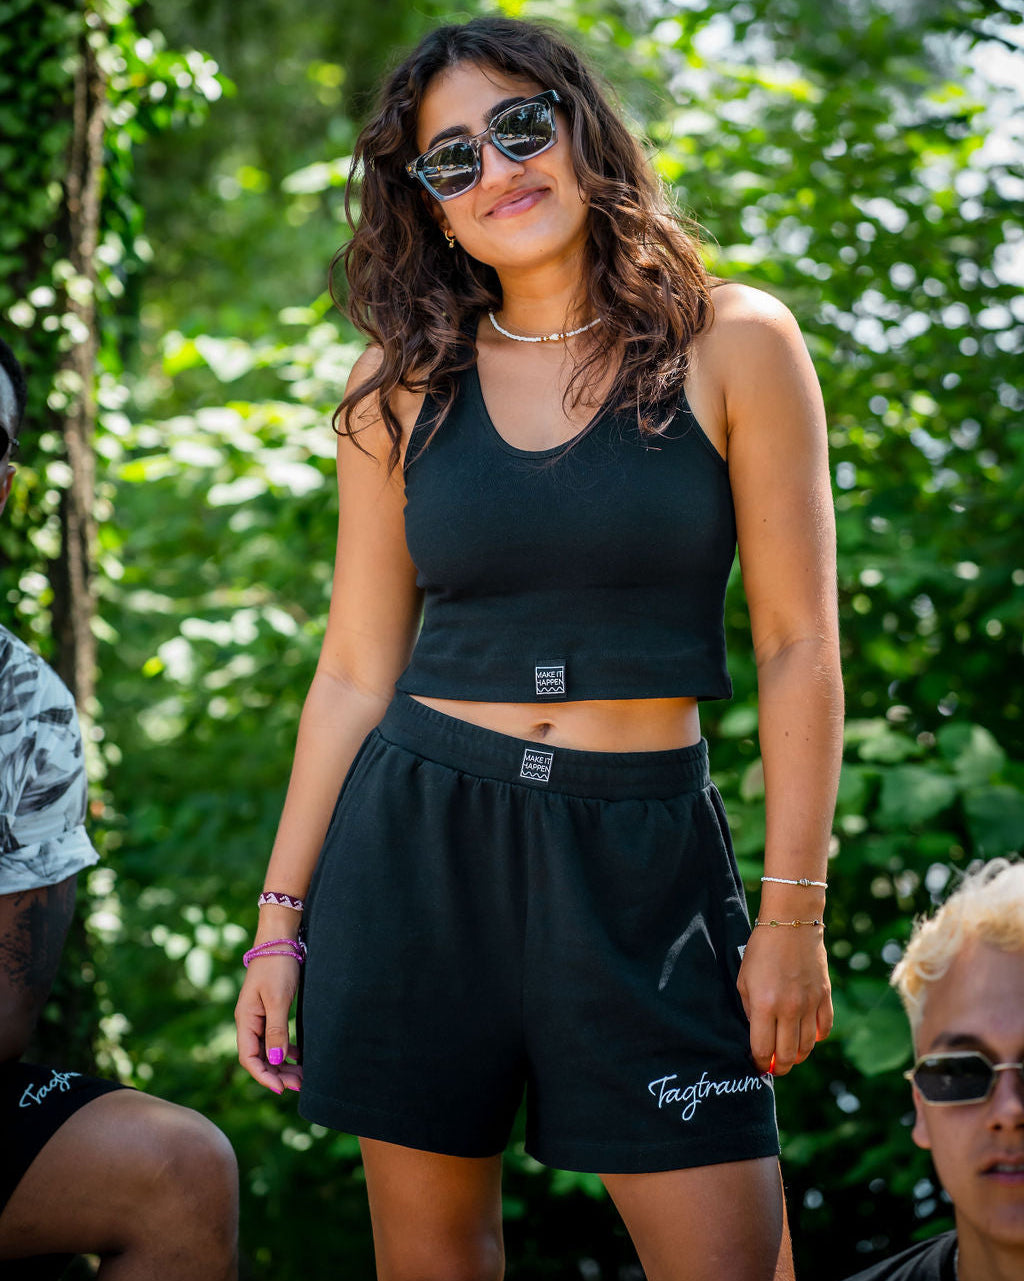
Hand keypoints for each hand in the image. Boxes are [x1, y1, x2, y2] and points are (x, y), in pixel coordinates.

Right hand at [235, 954, 302, 1094]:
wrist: (280, 939)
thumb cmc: (277, 966)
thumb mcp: (278, 999)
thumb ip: (276, 1030)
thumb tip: (276, 1060)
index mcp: (245, 1020)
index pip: (249, 1058)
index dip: (264, 1076)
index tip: (282, 1088)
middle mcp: (249, 1021)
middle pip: (259, 1057)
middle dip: (277, 1073)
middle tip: (300, 1084)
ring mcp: (259, 1016)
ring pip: (268, 1049)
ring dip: (282, 1064)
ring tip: (302, 1075)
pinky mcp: (270, 1010)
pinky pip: (274, 1038)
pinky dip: (285, 1049)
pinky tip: (298, 1055)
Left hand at [737, 925, 831, 1075]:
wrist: (791, 924)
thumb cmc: (761, 951)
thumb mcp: (744, 980)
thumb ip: (751, 1010)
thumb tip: (759, 1035)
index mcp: (765, 1005)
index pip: (763, 1049)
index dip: (760, 1064)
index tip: (758, 1066)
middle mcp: (789, 1009)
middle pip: (788, 1055)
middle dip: (780, 1067)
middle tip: (774, 1067)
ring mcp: (810, 1004)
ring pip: (808, 1047)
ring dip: (798, 1056)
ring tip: (790, 1055)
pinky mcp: (825, 997)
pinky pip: (824, 1029)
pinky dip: (816, 1038)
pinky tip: (807, 1036)